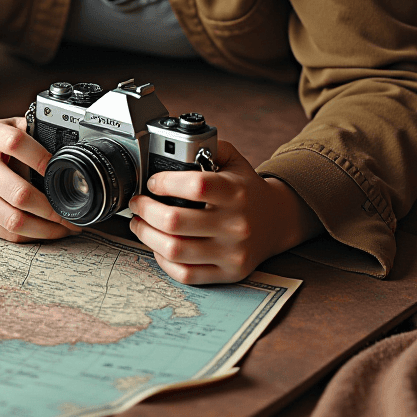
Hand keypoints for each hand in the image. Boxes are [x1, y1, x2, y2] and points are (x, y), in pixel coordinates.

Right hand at [0, 119, 81, 242]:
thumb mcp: (9, 128)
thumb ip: (34, 131)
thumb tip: (70, 147)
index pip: (15, 142)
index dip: (41, 157)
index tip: (61, 168)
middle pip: (19, 193)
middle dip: (52, 207)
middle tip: (72, 211)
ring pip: (14, 219)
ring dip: (46, 227)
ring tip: (65, 226)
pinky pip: (8, 233)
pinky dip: (33, 235)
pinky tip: (47, 230)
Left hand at [128, 141, 321, 284]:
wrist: (278, 220)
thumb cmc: (247, 189)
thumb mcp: (234, 160)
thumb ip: (208, 146)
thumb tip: (176, 143)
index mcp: (236, 193)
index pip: (195, 187)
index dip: (165, 182)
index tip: (152, 181)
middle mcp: (235, 224)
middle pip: (175, 221)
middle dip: (145, 209)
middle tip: (137, 202)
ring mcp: (232, 252)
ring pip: (175, 250)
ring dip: (147, 235)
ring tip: (139, 223)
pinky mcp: (228, 273)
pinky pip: (186, 274)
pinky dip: (163, 260)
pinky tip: (158, 246)